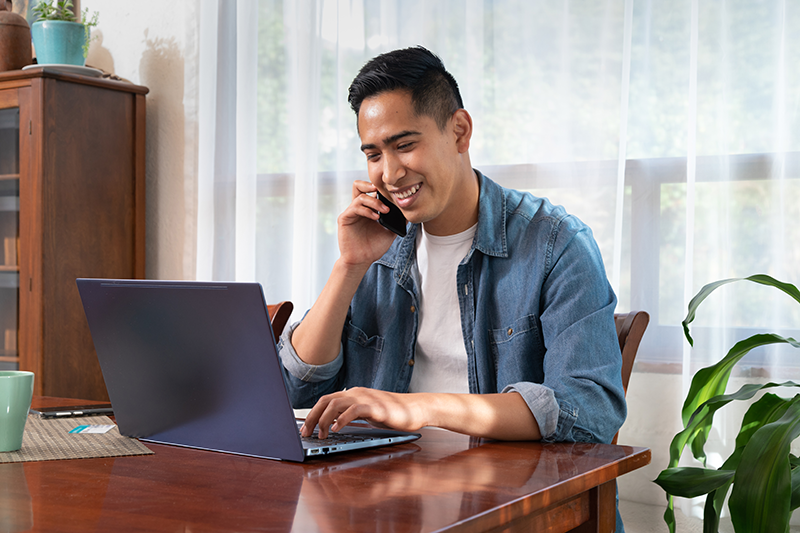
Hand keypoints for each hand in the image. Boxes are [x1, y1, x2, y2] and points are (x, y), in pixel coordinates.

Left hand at [300, 387, 427, 438]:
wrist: (414, 409)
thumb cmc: (391, 413)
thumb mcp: (366, 413)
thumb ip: (351, 414)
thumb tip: (333, 423)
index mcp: (353, 394)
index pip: (326, 400)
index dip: (312, 413)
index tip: (304, 428)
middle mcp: (356, 393)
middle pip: (326, 401)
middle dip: (312, 417)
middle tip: (305, 433)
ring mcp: (365, 398)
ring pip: (336, 404)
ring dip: (324, 420)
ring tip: (321, 434)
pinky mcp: (374, 407)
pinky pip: (353, 410)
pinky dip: (342, 419)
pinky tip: (336, 429)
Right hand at [337, 181, 398, 269]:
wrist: (361, 261)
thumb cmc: (373, 248)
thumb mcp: (389, 232)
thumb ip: (396, 221)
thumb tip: (409, 213)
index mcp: (367, 209)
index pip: (370, 191)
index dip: (380, 189)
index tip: (393, 193)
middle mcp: (358, 208)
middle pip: (359, 185)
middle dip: (371, 185)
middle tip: (384, 193)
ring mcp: (350, 212)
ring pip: (360, 196)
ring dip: (375, 202)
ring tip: (385, 211)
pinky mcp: (344, 218)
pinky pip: (355, 207)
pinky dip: (367, 210)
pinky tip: (376, 217)